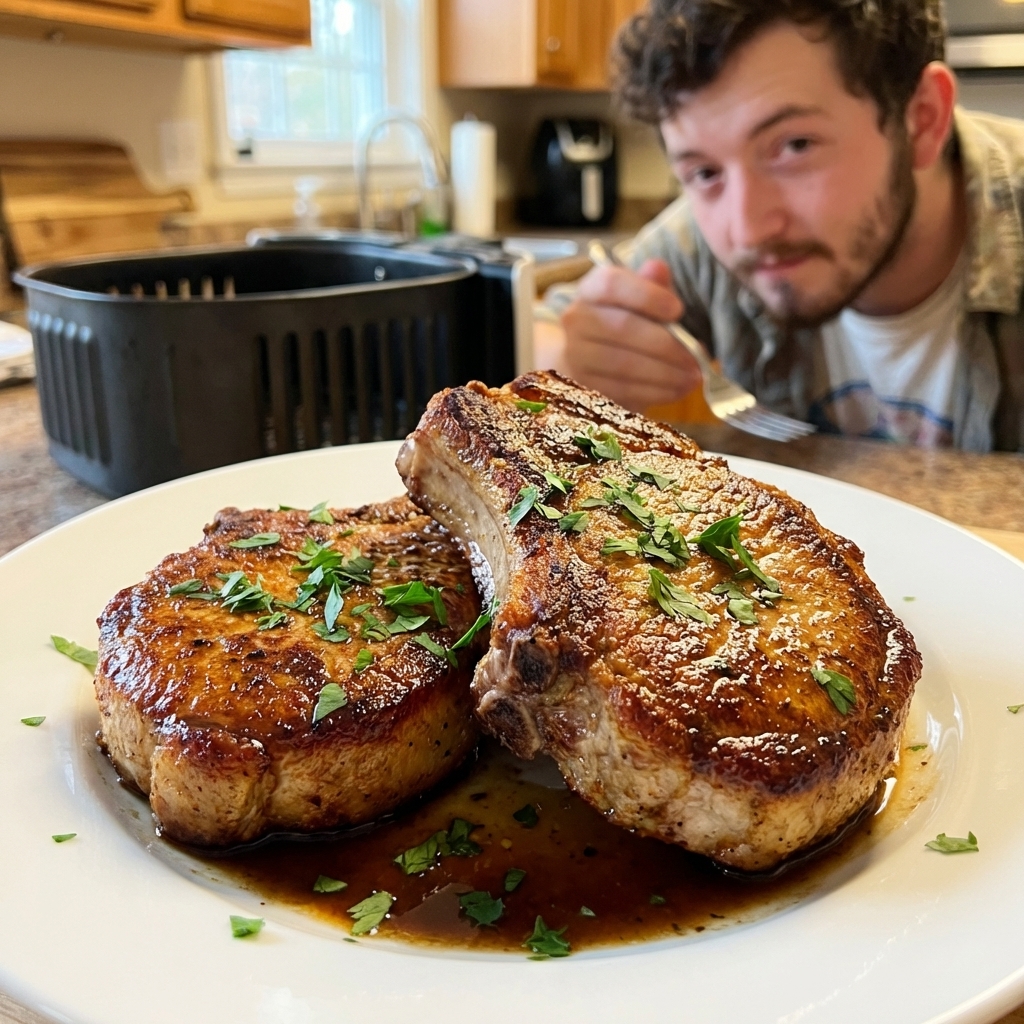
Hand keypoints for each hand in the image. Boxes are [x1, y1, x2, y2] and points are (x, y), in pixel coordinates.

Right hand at [560, 258, 702, 411]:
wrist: (593, 359)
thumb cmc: (627, 322)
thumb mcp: (642, 300)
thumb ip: (653, 285)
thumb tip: (657, 268)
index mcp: (591, 289)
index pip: (612, 284)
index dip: (647, 295)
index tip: (678, 310)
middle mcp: (576, 319)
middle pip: (623, 328)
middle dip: (667, 345)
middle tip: (696, 356)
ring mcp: (575, 355)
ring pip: (624, 364)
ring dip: (666, 374)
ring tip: (692, 377)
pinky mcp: (584, 387)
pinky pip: (623, 391)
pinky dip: (656, 392)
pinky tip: (676, 389)